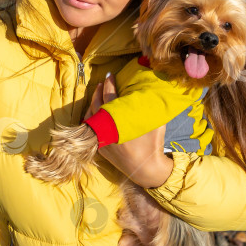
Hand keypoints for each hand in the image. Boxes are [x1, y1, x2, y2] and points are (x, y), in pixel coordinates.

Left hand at [84, 73, 172, 187]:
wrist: (147, 170)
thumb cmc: (152, 144)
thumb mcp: (154, 122)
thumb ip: (149, 105)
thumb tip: (150, 88)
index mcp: (117, 122)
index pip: (109, 97)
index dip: (109, 85)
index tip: (109, 75)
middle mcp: (106, 130)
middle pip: (97, 105)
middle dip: (100, 91)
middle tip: (104, 82)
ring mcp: (101, 139)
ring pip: (90, 116)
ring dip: (93, 103)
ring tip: (98, 93)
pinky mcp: (100, 147)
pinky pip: (91, 128)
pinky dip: (92, 117)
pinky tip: (95, 111)